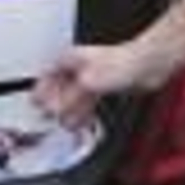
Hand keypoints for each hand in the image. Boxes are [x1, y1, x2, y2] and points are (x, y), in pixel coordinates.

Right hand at [31, 43, 149, 129]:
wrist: (148, 64)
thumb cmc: (123, 62)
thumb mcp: (88, 82)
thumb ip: (70, 99)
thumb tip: (57, 111)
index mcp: (70, 59)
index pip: (47, 75)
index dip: (40, 91)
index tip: (35, 104)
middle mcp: (79, 66)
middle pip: (60, 87)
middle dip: (53, 104)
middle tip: (47, 117)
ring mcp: (92, 76)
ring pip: (74, 96)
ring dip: (69, 111)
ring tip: (64, 124)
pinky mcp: (105, 85)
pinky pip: (88, 101)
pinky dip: (83, 112)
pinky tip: (83, 121)